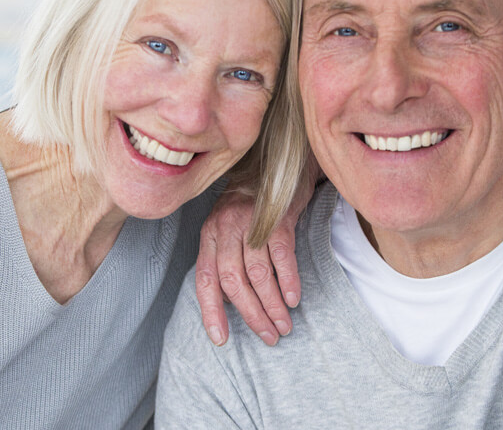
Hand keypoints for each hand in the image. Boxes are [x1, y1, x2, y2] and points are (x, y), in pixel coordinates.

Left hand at [195, 190, 301, 346]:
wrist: (278, 166)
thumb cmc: (252, 202)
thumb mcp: (228, 225)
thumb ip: (224, 256)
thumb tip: (228, 301)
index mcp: (210, 233)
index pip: (205, 278)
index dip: (210, 311)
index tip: (221, 338)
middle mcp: (226, 227)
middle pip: (232, 281)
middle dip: (251, 314)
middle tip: (268, 335)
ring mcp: (251, 221)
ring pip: (257, 273)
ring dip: (271, 304)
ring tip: (283, 325)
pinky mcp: (277, 217)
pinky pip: (281, 255)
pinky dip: (287, 280)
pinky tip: (293, 298)